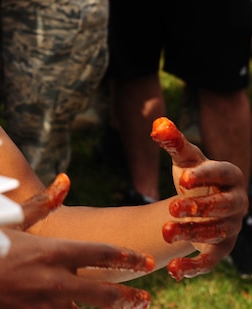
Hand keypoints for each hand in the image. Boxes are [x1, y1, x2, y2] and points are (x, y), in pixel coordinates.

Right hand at [0, 174, 153, 307]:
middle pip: (101, 292)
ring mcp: (37, 307)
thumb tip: (67, 181)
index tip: (143, 261)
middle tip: (147, 299)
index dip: (126, 258)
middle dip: (126, 295)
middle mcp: (49, 283)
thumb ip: (40, 204)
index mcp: (47, 252)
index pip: (100, 253)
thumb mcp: (6, 220)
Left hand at [152, 117, 246, 279]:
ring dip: (192, 234)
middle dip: (198, 208)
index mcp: (229, 176)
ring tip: (166, 232)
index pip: (220, 173)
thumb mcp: (184, 159)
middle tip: (172, 208)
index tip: (182, 178)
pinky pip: (211, 261)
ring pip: (215, 233)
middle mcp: (236, 203)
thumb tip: (158, 123)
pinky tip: (174, 271)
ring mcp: (230, 227)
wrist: (201, 202)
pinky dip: (194, 267)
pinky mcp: (221, 249)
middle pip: (221, 206)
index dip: (204, 176)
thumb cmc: (193, 175)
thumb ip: (173, 142)